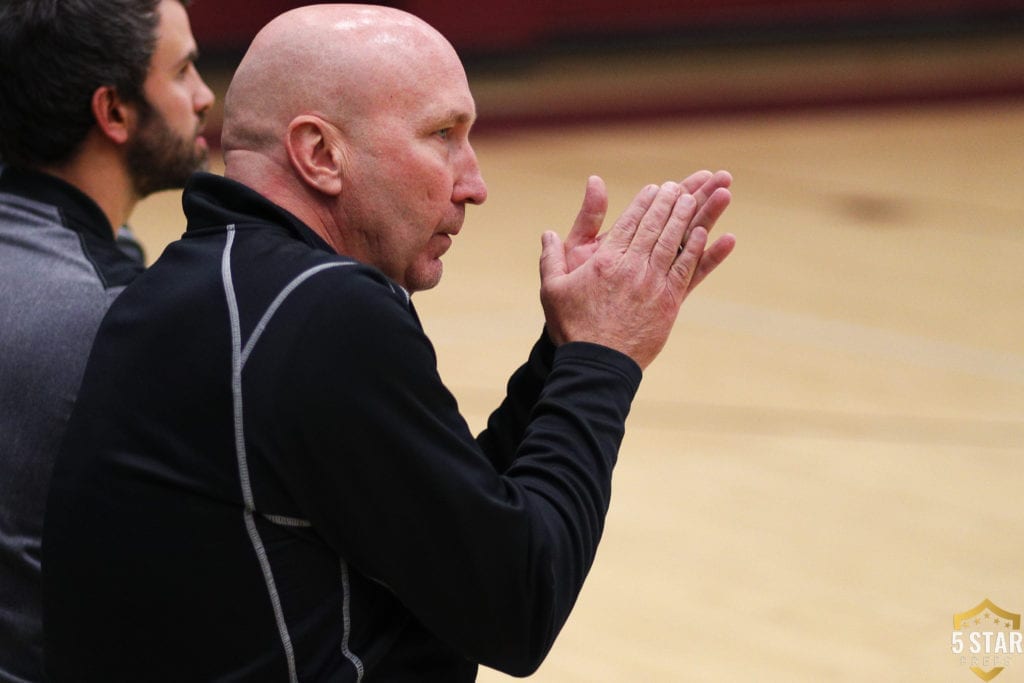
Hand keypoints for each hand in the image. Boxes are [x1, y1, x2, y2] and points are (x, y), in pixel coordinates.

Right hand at [540, 181, 735, 369]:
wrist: (597, 364)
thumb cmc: (572, 328)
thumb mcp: (553, 288)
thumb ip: (551, 257)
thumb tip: (547, 232)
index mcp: (606, 261)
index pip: (629, 222)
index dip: (644, 202)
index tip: (655, 188)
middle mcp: (633, 267)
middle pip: (655, 226)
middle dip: (669, 202)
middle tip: (679, 186)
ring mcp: (654, 284)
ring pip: (674, 242)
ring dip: (686, 217)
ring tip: (695, 198)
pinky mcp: (669, 303)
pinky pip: (687, 270)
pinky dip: (697, 250)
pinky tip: (705, 233)